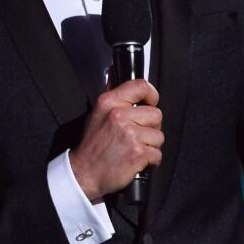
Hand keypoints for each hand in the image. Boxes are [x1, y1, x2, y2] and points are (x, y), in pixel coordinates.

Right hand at [69, 79, 163, 201]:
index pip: (141, 86)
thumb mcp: (97, 113)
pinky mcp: (137, 153)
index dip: (151, 94)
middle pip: (156, 114)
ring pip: (159, 135)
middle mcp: (119, 116)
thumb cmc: (92, 145)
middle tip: (137, 134)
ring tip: (134, 148)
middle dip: (151, 127)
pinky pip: (157, 154)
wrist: (84, 172)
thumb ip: (111, 94)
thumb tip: (114, 71)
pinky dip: (150, 160)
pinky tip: (136, 159)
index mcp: (109, 102)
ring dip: (151, 145)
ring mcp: (130, 135)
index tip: (150, 102)